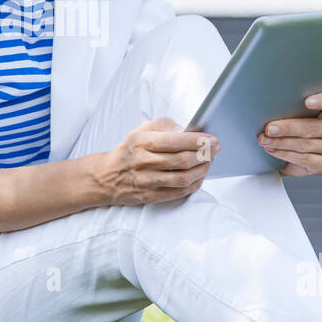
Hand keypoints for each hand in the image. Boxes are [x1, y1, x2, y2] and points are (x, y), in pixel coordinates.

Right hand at [93, 117, 219, 205]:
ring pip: (182, 178)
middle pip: (182, 160)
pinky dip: (193, 185)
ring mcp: (146, 181)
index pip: (175, 141)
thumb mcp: (141, 130)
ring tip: (209, 162)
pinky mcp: (149, 196)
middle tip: (215, 149)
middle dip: (204, 154)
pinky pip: (177, 193)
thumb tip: (188, 130)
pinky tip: (200, 177)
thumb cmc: (129, 150)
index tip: (212, 139)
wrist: (106, 176)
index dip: (197, 141)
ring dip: (202, 170)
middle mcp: (143, 161)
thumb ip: (165, 126)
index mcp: (141, 142)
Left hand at [257, 78, 321, 176]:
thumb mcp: (297, 104)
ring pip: (306, 145)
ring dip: (281, 142)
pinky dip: (285, 154)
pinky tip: (272, 150)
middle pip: (314, 127)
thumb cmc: (296, 119)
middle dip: (288, 127)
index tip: (307, 100)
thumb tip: (304, 66)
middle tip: (269, 127)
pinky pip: (304, 159)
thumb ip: (304, 88)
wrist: (293, 148)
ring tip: (263, 139)